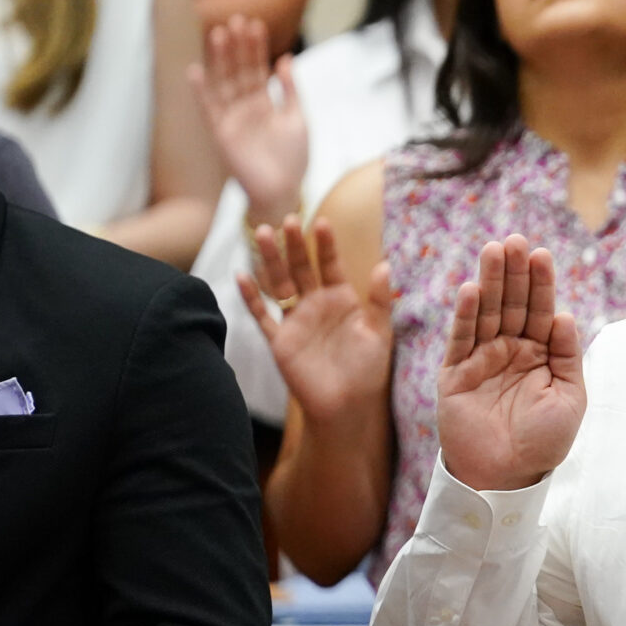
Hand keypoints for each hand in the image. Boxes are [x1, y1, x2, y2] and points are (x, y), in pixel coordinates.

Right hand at [190, 15, 307, 223]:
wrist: (284, 190)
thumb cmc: (293, 159)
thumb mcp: (298, 118)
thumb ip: (291, 90)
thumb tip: (286, 58)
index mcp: (264, 103)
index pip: (258, 69)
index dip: (256, 47)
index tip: (255, 23)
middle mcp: (245, 108)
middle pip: (240, 70)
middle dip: (238, 46)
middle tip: (237, 19)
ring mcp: (232, 118)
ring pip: (224, 83)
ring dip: (220, 59)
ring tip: (219, 34)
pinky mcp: (221, 133)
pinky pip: (209, 108)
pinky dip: (201, 90)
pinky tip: (195, 69)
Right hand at [239, 216, 393, 421]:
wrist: (349, 406)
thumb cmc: (369, 371)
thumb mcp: (380, 333)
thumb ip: (380, 300)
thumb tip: (384, 264)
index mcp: (342, 300)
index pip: (331, 265)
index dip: (326, 245)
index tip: (322, 222)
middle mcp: (316, 305)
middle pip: (301, 268)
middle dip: (295, 245)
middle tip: (288, 220)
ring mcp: (295, 321)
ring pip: (279, 283)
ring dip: (271, 260)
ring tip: (263, 233)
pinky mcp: (280, 341)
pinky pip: (262, 315)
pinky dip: (251, 297)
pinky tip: (241, 275)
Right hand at [435, 236, 585, 491]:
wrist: (507, 478)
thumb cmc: (543, 442)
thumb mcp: (569, 397)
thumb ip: (568, 356)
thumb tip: (566, 316)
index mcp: (540, 354)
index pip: (541, 310)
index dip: (541, 283)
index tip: (541, 254)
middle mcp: (511, 351)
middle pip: (513, 303)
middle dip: (514, 272)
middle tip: (514, 240)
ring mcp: (482, 360)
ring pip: (487, 314)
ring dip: (490, 282)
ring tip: (493, 250)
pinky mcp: (455, 374)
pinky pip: (460, 340)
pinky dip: (466, 315)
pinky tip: (471, 290)